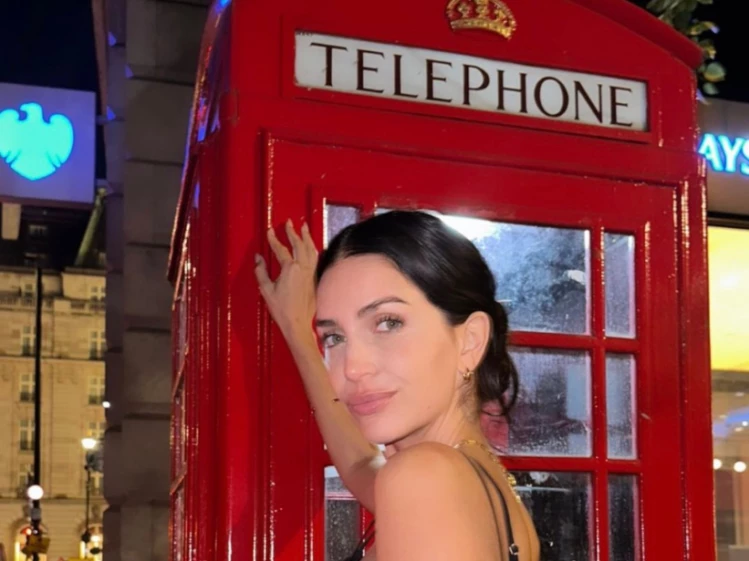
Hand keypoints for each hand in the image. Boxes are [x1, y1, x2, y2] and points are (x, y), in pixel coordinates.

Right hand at [255, 220, 318, 339]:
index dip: (274, 239)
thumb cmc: (282, 309)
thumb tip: (258, 258)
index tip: (270, 231)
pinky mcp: (315, 278)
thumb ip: (261, 272)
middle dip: (293, 232)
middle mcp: (303, 268)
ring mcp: (311, 273)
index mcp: (290, 269)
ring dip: (307, 237)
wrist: (298, 322)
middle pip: (299, 244)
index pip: (280, 249)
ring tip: (304, 228)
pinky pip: (315, 258)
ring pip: (311, 249)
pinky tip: (312, 246)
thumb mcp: (266, 290)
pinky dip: (313, 248)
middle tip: (289, 222)